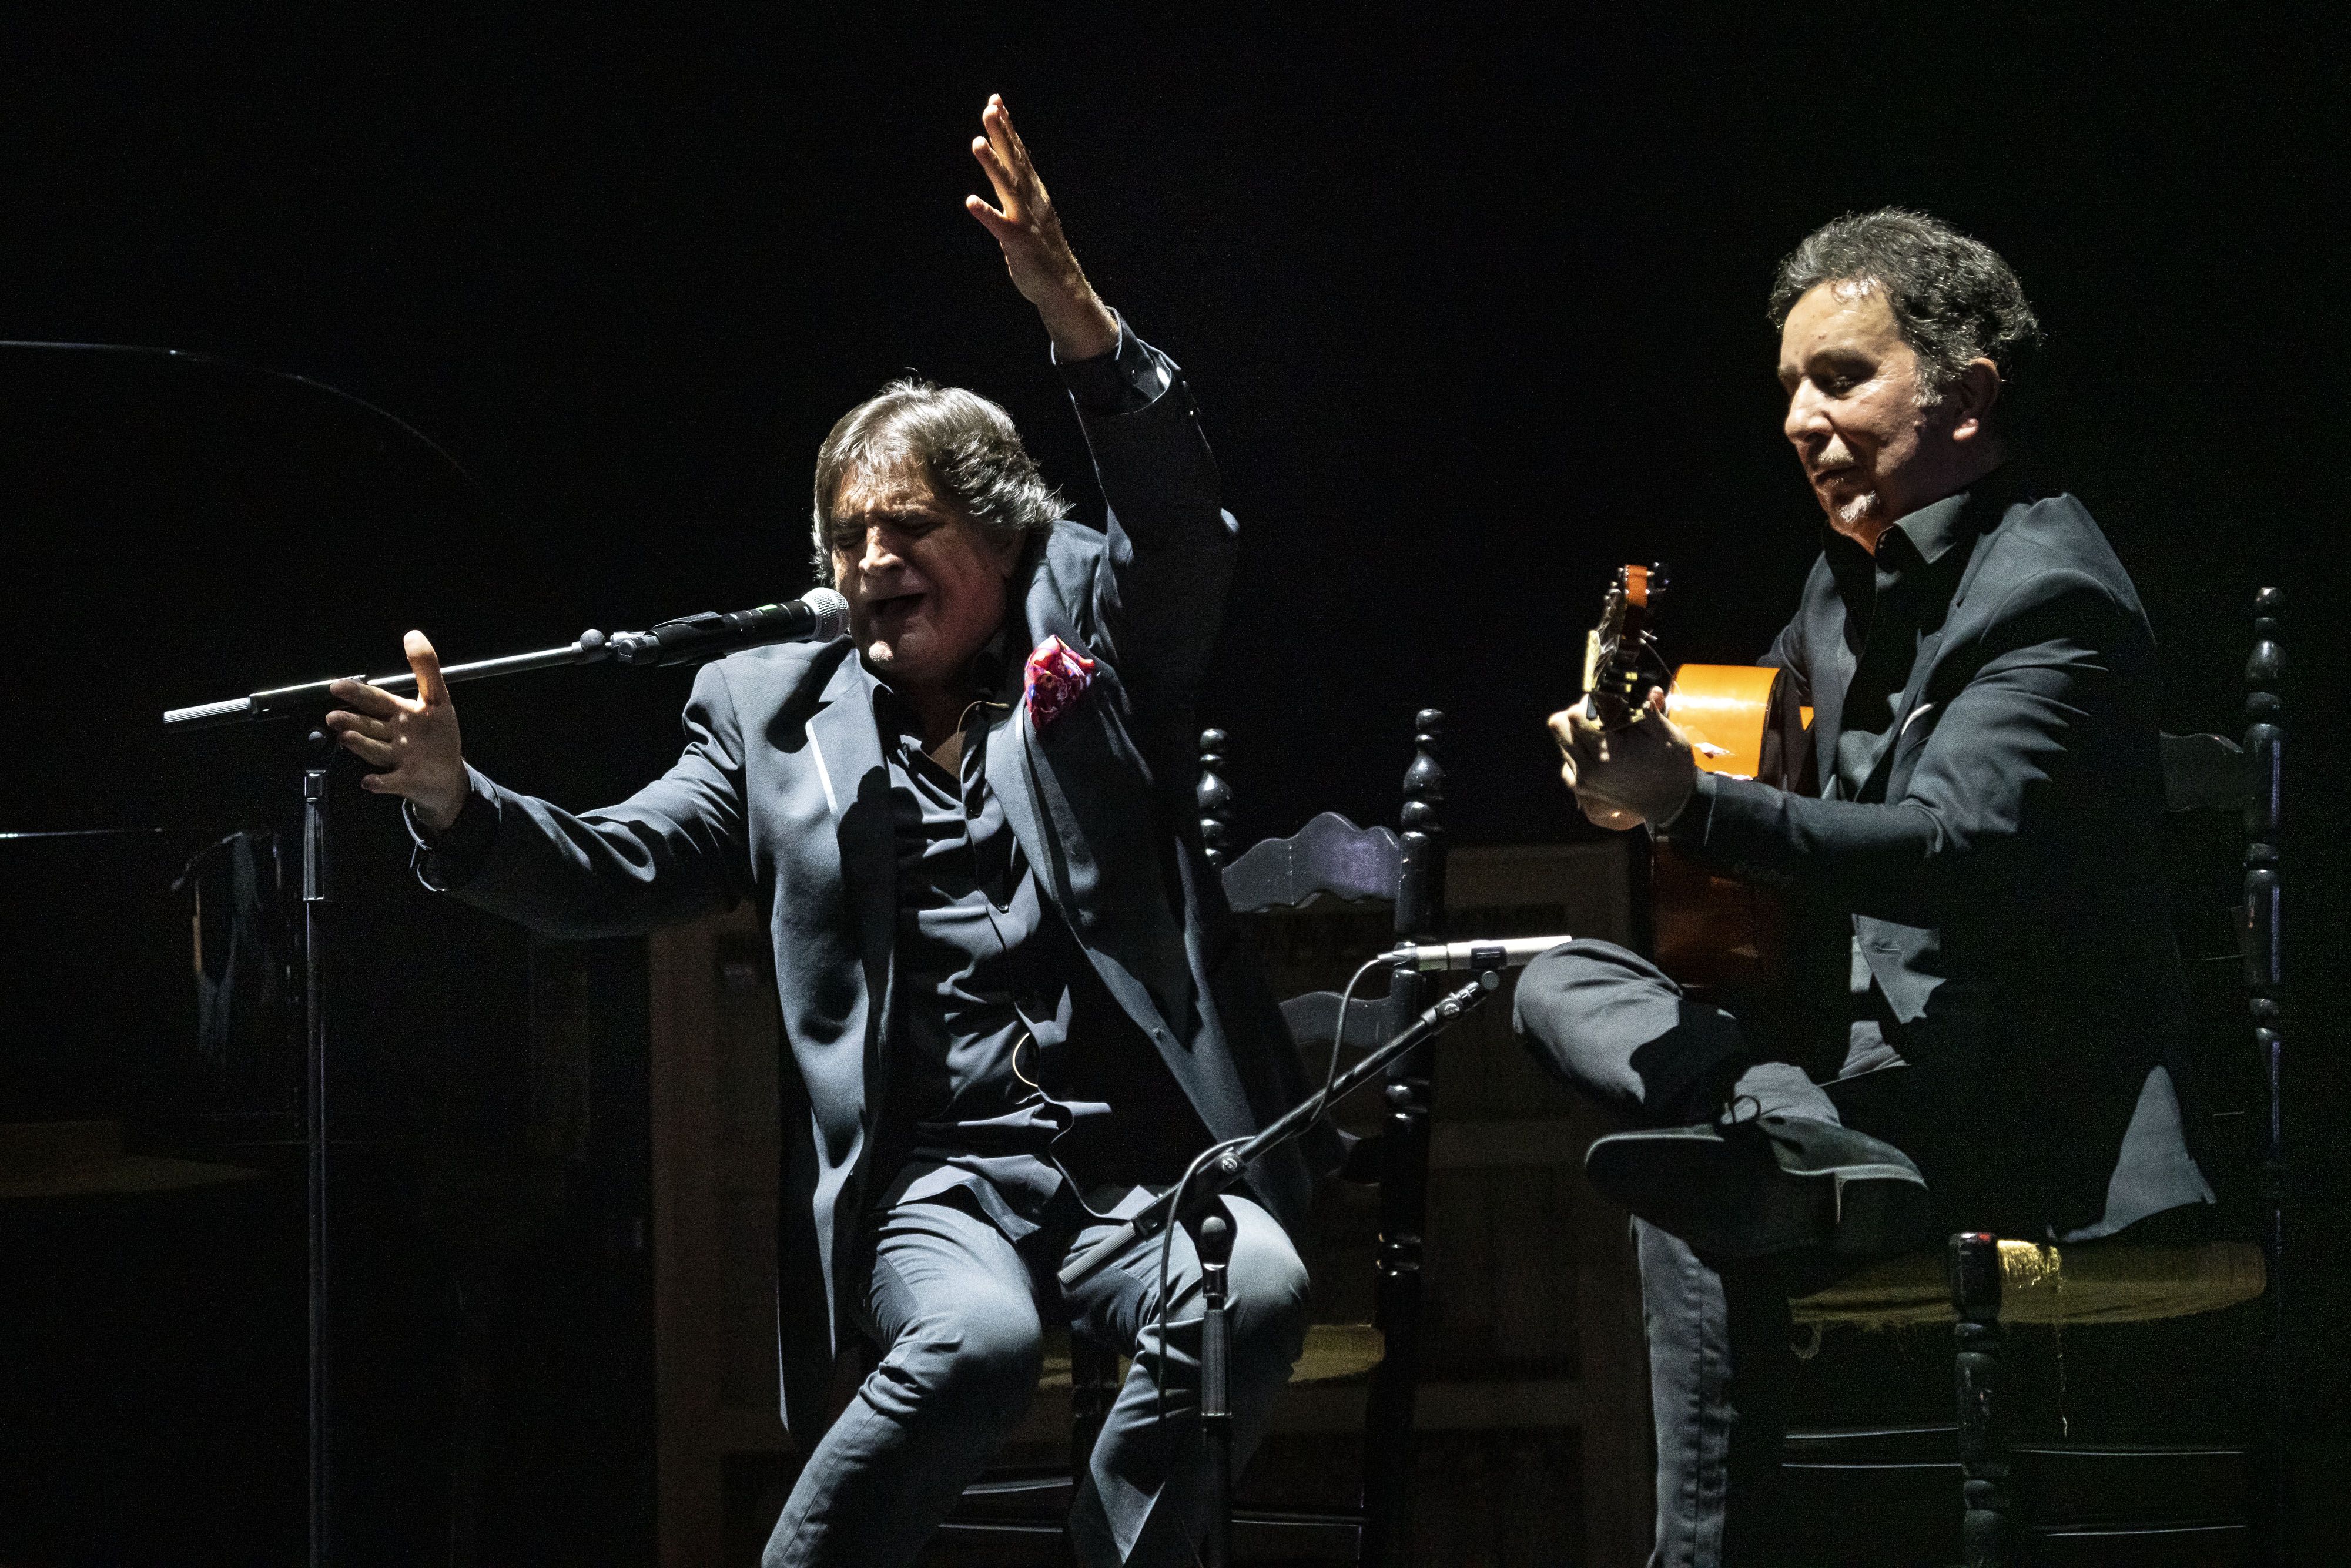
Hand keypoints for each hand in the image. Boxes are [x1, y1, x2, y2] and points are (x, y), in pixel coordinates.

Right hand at [324, 631, 466, 832]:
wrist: (446, 774)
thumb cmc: (437, 734)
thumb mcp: (438, 698)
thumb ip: (426, 668)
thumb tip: (412, 634)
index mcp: (399, 714)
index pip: (375, 700)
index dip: (357, 692)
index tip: (337, 686)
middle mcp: (393, 736)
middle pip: (369, 725)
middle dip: (351, 720)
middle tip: (333, 715)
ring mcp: (397, 759)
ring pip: (375, 750)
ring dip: (361, 744)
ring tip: (345, 736)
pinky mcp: (405, 780)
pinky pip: (390, 782)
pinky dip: (380, 782)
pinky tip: (369, 781)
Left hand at [964, 94, 1118, 361]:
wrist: (1062, 286)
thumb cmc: (1043, 249)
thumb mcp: (1032, 211)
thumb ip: (1020, 189)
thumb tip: (1010, 168)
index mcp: (1033, 191)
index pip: (1019, 153)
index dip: (1007, 128)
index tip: (995, 101)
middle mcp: (1030, 200)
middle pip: (1014, 161)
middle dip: (1001, 134)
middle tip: (990, 108)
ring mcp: (1025, 220)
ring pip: (1007, 186)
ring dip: (992, 164)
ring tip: (976, 143)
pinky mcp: (1018, 243)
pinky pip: (999, 225)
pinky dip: (985, 213)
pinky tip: (970, 201)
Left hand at [1547, 687, 1696, 831]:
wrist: (1672, 805)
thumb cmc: (1673, 767)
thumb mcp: (1665, 733)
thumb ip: (1643, 707)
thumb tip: (1633, 684)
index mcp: (1608, 754)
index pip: (1576, 714)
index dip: (1591, 701)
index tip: (1609, 701)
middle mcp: (1588, 769)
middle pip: (1560, 724)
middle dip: (1579, 712)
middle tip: (1603, 713)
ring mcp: (1582, 781)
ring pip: (1561, 739)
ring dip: (1577, 729)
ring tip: (1604, 731)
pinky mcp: (1581, 788)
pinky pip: (1566, 759)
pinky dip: (1578, 748)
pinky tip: (1601, 749)